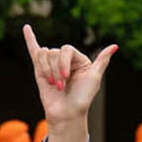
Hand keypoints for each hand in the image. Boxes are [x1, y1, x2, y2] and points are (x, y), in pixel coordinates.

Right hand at [22, 24, 116, 141]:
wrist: (66, 113)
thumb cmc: (82, 98)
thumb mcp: (94, 78)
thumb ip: (102, 61)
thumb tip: (115, 46)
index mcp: (79, 60)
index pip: (66, 49)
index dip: (64, 62)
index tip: (66, 77)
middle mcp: (66, 60)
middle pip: (54, 52)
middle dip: (56, 69)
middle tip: (61, 86)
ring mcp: (52, 65)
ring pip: (44, 55)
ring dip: (48, 70)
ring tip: (54, 85)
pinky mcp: (40, 70)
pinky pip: (34, 50)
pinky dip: (30, 39)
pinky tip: (26, 28)